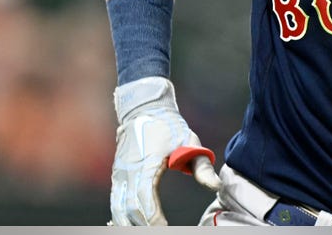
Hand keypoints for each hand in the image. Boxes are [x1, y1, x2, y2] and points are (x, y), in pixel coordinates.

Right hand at [109, 77, 220, 225]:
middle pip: (129, 209)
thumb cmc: (169, 126)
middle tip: (161, 230)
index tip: (166, 227)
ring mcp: (119, 174)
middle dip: (143, 225)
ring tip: (146, 229)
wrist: (144, 108)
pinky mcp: (117, 175)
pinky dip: (120, 216)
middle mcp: (127, 171)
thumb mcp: (190, 142)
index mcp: (145, 164)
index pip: (145, 199)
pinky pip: (115, 201)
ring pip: (118, 208)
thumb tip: (217, 186)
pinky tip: (129, 225)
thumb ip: (203, 167)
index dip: (154, 218)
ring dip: (130, 223)